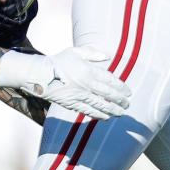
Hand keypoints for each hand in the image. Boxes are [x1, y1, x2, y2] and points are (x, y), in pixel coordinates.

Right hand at [0, 46, 130, 119]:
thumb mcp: (76, 52)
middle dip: (120, 101)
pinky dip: (99, 115)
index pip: (110, 81)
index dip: (121, 87)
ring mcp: (80, 96)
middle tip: (128, 104)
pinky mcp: (72, 104)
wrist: (41, 74)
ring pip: (101, 105)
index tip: (128, 92)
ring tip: (121, 113)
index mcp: (89, 71)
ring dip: (113, 110)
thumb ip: (93, 53)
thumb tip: (108, 56)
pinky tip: (106, 117)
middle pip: (108, 94)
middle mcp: (87, 84)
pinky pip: (89, 111)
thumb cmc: (59, 61)